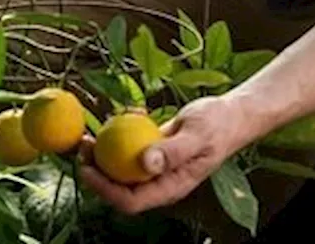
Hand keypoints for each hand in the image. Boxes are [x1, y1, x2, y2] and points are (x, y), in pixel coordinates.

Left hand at [79, 95, 252, 215]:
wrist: (231, 114)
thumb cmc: (218, 126)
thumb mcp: (197, 136)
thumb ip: (173, 151)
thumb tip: (145, 163)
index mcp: (170, 188)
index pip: (130, 201)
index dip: (105, 190)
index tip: (87, 169)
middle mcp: (160, 182)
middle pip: (120, 187)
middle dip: (97, 171)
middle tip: (83, 146)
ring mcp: (156, 167)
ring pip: (122, 167)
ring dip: (104, 152)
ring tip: (92, 132)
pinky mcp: (155, 150)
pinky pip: (131, 148)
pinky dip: (123, 132)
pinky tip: (125, 113)